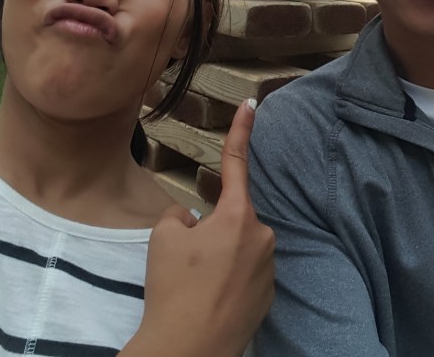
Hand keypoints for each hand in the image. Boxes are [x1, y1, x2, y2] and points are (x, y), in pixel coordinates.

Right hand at [121, 99, 274, 356]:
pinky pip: (246, 273)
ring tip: (197, 285)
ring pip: (239, 248)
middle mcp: (262, 236)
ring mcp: (269, 268)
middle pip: (232, 218)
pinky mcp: (269, 296)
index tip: (252, 102)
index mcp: (238, 216)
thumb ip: (181, 216)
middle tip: (188, 262)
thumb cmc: (174, 289)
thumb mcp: (164, 238)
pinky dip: (230, 280)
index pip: (237, 162)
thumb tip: (194, 220)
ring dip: (221, 257)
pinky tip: (211, 300)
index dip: (242, 129)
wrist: (187, 352)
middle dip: (213, 230)